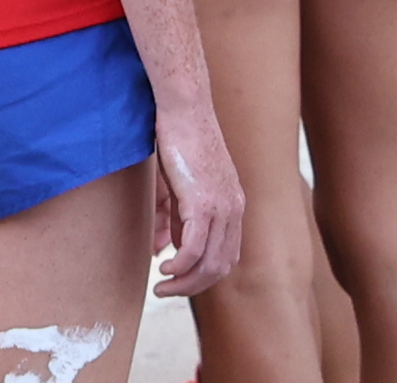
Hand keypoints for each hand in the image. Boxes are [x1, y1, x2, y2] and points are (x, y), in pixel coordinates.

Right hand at [150, 96, 245, 296]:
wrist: (184, 106)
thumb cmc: (179, 137)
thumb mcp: (181, 183)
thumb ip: (175, 216)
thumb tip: (162, 246)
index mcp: (233, 206)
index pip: (226, 256)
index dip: (203, 275)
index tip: (178, 279)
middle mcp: (234, 211)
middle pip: (221, 267)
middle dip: (193, 286)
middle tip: (167, 291)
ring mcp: (221, 207)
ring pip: (209, 263)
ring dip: (184, 282)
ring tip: (162, 286)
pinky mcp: (202, 202)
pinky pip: (194, 247)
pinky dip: (180, 265)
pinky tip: (165, 267)